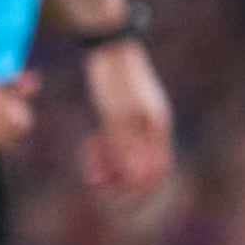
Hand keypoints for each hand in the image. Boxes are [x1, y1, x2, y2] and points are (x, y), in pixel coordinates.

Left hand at [79, 40, 174, 204]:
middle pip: (141, 169)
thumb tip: (134, 182)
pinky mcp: (126, 114)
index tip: (109, 200)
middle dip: (117, 180)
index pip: (155, 174)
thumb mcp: (116, 115)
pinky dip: (106, 149)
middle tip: (91, 181)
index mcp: (157, 129)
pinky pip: (120, 142)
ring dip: (109, 165)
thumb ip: (125, 149)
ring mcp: (141, 121)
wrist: (108, 44)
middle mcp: (153, 129)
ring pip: (128, 156)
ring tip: (87, 161)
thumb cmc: (114, 78)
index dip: (135, 193)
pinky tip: (90, 143)